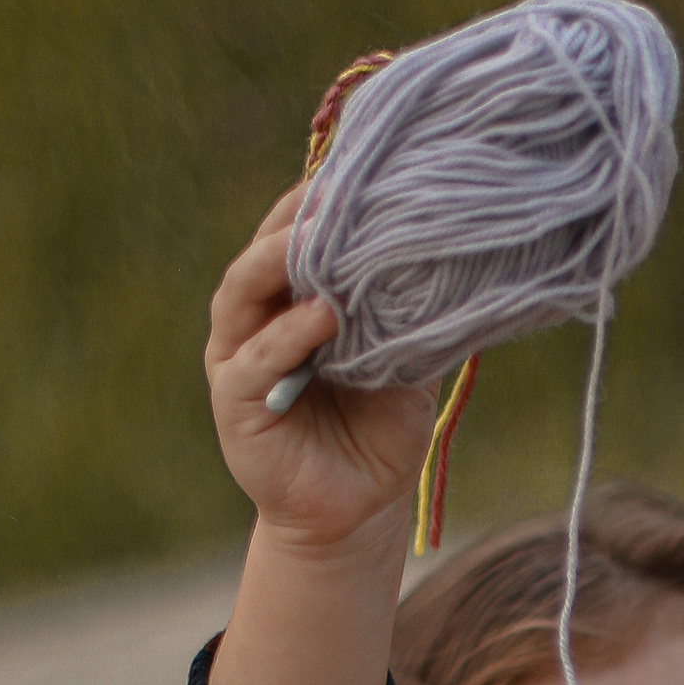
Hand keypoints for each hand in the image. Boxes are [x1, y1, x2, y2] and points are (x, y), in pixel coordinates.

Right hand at [204, 187, 439, 552]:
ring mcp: (238, 358)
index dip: (318, 203)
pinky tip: (324, 317)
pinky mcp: (234, 402)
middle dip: (293, 218)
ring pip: (242, 292)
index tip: (358, 173)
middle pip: (261, 250)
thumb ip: (407, 316)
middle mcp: (256, 319)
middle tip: (333, 192)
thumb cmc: (377, 432)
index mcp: (291, 300)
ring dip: (278, 261)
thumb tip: (449, 257)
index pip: (293, 235)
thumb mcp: (404, 364)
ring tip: (317, 239)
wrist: (356, 511)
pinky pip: (255, 361)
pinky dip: (286, 336)